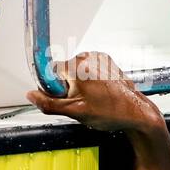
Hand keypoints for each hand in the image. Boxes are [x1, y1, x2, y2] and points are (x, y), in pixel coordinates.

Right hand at [25, 52, 163, 133]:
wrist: (137, 113)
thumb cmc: (112, 112)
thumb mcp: (75, 112)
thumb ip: (49, 103)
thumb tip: (31, 95)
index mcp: (78, 66)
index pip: (50, 71)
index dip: (55, 88)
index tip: (65, 97)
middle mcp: (89, 57)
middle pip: (64, 71)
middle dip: (68, 87)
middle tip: (83, 102)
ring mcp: (100, 58)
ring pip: (76, 71)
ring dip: (80, 84)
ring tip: (94, 98)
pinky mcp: (107, 61)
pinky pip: (88, 70)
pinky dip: (90, 80)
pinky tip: (100, 93)